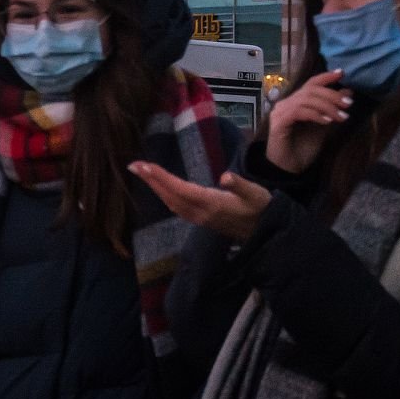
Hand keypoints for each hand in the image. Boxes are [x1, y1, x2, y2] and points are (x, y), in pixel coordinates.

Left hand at [129, 162, 271, 242]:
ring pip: (172, 203)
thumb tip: (225, 177)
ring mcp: (200, 218)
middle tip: (133, 165)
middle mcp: (201, 213)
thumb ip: (240, 185)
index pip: (180, 189)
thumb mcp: (256, 194)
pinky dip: (166, 196)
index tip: (144, 166)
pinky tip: (161, 189)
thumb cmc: (262, 208)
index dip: (161, 178)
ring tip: (143, 173)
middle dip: (151, 181)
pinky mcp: (202, 220)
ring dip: (156, 188)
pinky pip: (177, 208)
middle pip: (170, 196)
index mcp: (212, 203)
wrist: (266, 232)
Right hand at [265, 69, 351, 173]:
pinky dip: (315, 114)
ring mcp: (280, 112)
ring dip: (327, 106)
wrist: (289, 170)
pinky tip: (327, 122)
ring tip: (341, 117)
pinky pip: (299, 111)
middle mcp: (286, 103)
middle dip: (332, 95)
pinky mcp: (279, 122)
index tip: (341, 74)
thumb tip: (347, 92)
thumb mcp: (324, 127)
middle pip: (310, 90)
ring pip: (306, 99)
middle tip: (348, 104)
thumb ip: (332, 110)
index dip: (326, 77)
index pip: (311, 84)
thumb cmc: (304, 150)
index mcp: (296, 102)